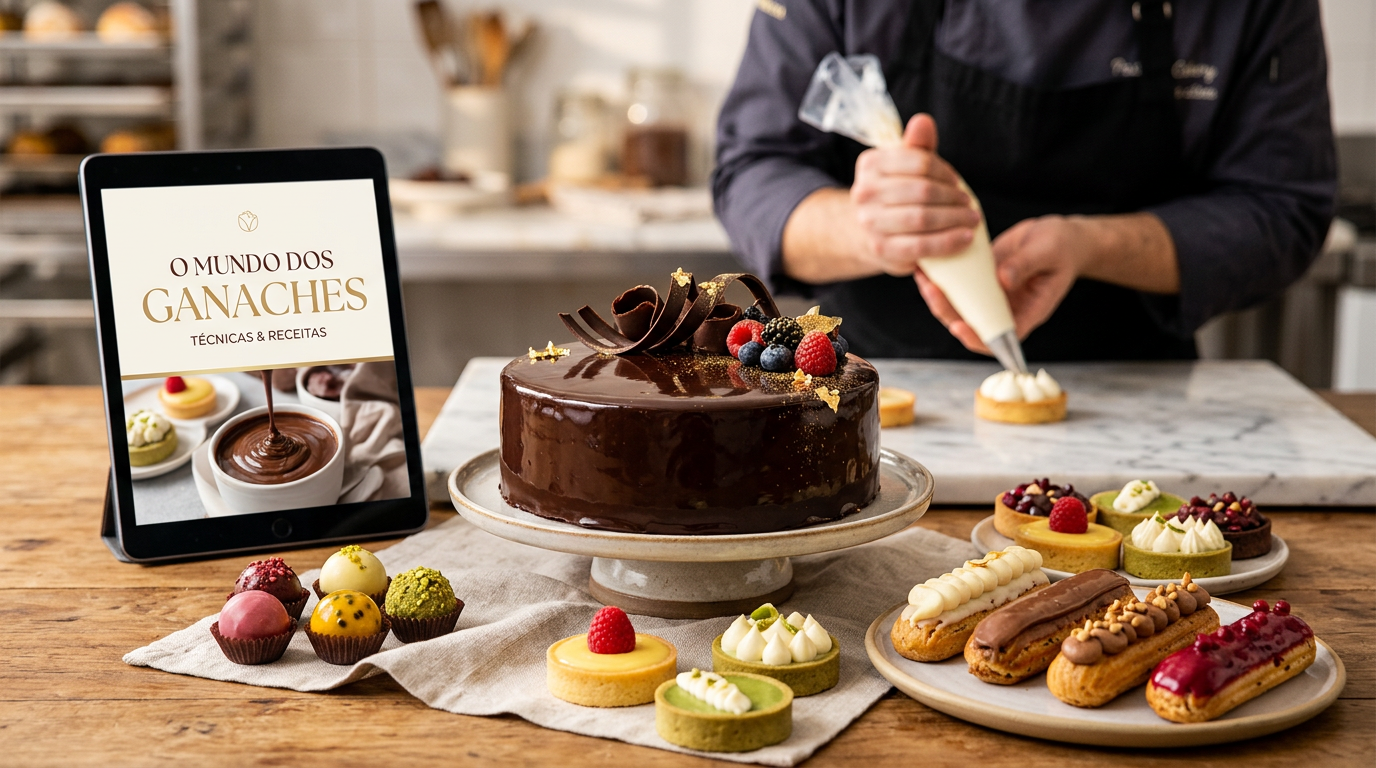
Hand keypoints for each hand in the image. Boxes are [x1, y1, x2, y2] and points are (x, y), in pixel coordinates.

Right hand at [850, 114, 979, 276]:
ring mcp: (870, 223)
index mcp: (870, 164)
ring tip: (971, 219)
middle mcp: (864, 192)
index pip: (919, 162)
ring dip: (955, 218)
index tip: (955, 181)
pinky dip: (948, 241)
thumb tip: (923, 121)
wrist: (869, 232)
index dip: (944, 172)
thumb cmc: (895, 194)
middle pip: (922, 190)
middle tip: (968, 203)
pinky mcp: (881, 249)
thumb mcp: (905, 166)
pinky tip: (966, 238)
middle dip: (952, 197)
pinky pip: (921, 245)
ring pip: (923, 217)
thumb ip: (918, 145)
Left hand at [915, 215, 1089, 353]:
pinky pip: (958, 287)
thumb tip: (1003, 279)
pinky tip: (927, 264)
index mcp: (1026, 313)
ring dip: (938, 297)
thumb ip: (1026, 265)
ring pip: (959, 307)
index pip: (998, 339)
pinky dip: (942, 279)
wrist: (1057, 236)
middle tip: (932, 290)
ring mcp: (990, 297)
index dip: (976, 339)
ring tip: (923, 277)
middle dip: (947, 312)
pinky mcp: (980, 282)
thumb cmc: (1061, 248)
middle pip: (970, 324)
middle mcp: (1005, 311)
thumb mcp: (1047, 252)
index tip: (959, 327)